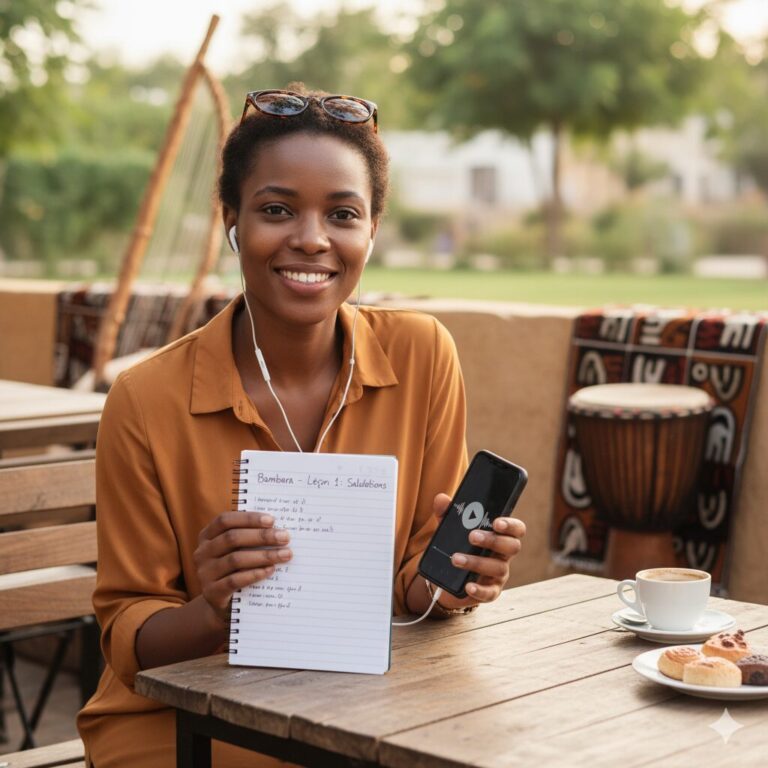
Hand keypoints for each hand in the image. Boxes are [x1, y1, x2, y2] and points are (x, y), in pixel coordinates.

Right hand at [193, 511, 291, 623]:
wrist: (224, 604)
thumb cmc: (237, 568)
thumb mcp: (239, 550)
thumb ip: (250, 537)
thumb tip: (278, 527)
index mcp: (207, 536)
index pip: (225, 520)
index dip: (248, 518)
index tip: (272, 520)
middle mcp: (202, 553)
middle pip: (232, 538)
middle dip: (261, 536)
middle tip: (285, 537)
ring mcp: (204, 573)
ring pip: (235, 559)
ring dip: (264, 555)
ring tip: (285, 554)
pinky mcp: (211, 592)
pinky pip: (235, 580)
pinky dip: (255, 574)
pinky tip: (270, 570)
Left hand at [432, 492, 525, 608]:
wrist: (449, 576)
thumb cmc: (458, 546)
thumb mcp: (451, 529)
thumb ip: (447, 513)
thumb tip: (441, 499)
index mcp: (500, 536)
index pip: (516, 529)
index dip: (511, 525)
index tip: (497, 522)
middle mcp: (504, 555)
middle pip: (511, 547)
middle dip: (493, 540)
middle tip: (472, 536)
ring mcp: (499, 574)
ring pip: (498, 568)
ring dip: (477, 562)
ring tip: (456, 558)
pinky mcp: (490, 591)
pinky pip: (490, 593)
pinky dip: (479, 590)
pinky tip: (468, 585)